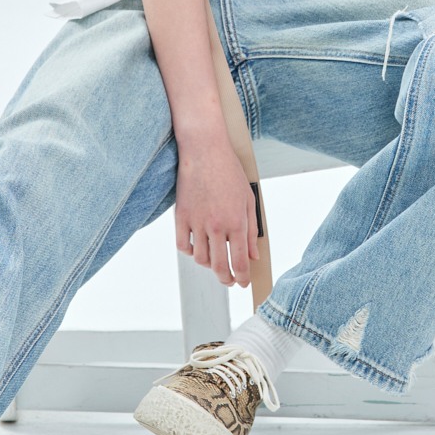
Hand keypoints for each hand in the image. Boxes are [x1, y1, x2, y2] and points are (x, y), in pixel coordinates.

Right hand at [174, 136, 259, 287]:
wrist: (205, 151)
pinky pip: (182, 245)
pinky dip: (189, 251)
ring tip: (215, 260)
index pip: (240, 262)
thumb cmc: (229, 172)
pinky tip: (197, 246)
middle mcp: (216, 226)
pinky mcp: (181, 216)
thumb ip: (251, 230)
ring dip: (208, 265)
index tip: (244, 283)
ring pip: (199, 259)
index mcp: (236, 222)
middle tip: (229, 280)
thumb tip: (253, 255)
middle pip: (219, 267)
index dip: (243, 278)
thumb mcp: (249, 200)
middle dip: (226, 279)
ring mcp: (196, 222)